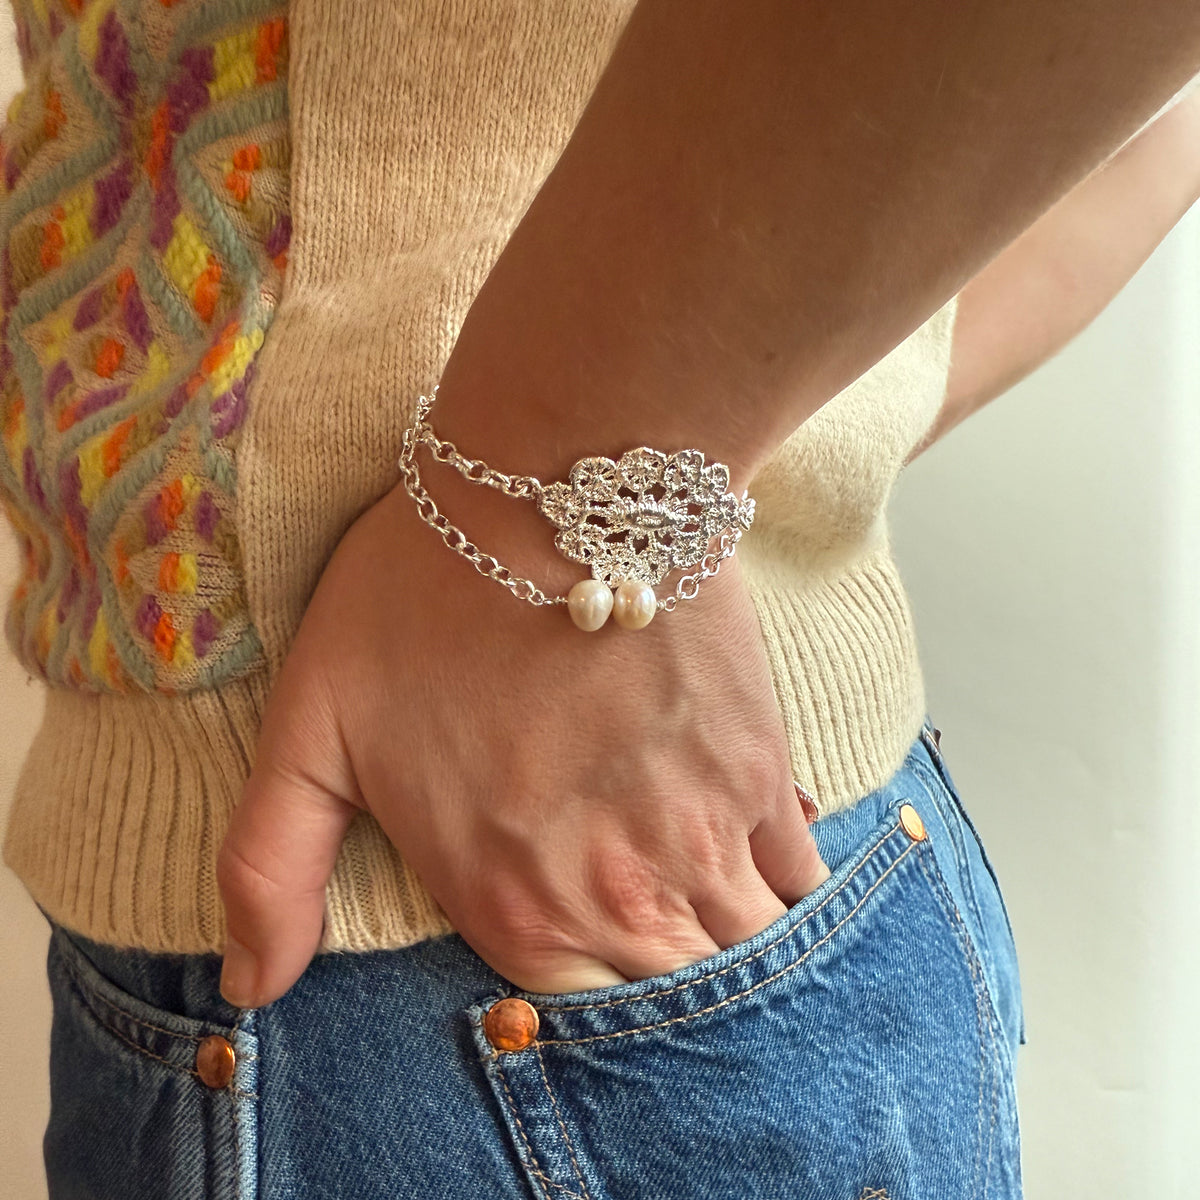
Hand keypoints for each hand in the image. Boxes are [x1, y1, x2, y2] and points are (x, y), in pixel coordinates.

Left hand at [216, 479, 829, 1005]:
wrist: (553, 488)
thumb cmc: (422, 599)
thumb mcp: (312, 727)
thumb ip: (272, 867)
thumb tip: (252, 986)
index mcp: (510, 905)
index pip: (567, 1018)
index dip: (576, 985)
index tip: (579, 944)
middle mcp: (619, 896)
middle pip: (669, 995)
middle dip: (661, 977)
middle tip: (647, 922)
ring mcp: (703, 836)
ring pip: (746, 948)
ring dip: (728, 939)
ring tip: (703, 893)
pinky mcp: (764, 769)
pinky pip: (799, 873)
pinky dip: (779, 874)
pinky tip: (748, 841)